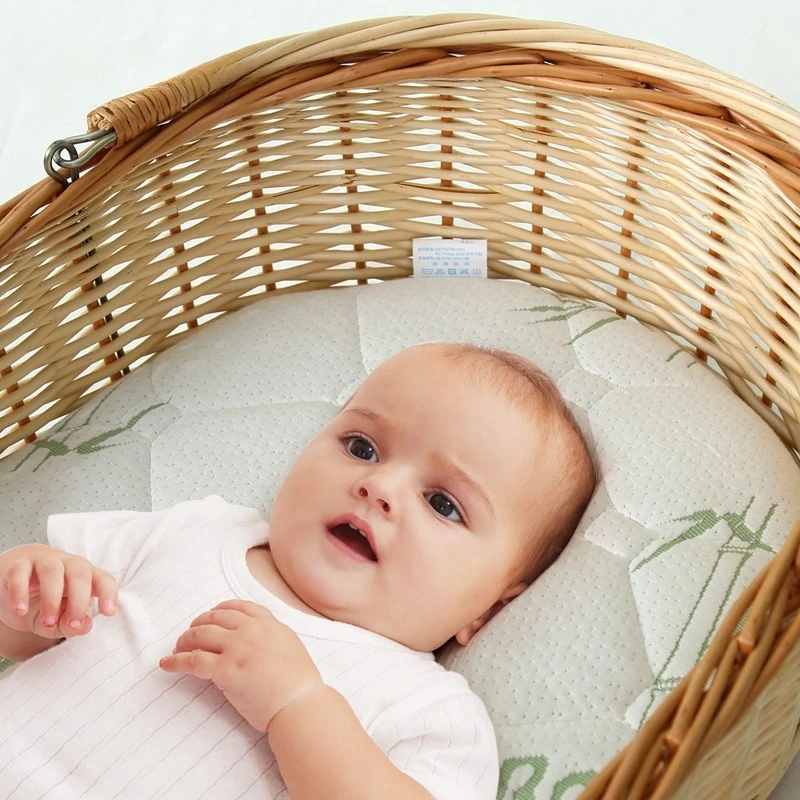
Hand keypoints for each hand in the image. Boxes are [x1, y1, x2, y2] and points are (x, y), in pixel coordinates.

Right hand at [0, 544, 117, 638]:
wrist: (14, 583)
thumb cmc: (45, 600)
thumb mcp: (59, 617)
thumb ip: (70, 624)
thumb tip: (84, 627)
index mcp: (86, 575)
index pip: (103, 579)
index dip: (108, 593)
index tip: (108, 612)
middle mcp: (68, 564)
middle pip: (80, 575)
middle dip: (78, 602)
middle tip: (72, 625)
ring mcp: (43, 562)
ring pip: (52, 571)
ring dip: (51, 599)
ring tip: (47, 622)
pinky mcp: (18, 565)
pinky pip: (20, 573)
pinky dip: (21, 592)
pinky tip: (20, 609)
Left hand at [159, 599, 323, 731]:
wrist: (300, 703)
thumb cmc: (299, 682)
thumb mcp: (289, 644)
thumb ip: (270, 634)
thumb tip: (253, 637)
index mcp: (268, 623)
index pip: (237, 607)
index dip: (219, 610)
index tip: (210, 616)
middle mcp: (251, 630)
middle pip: (214, 617)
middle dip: (198, 624)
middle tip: (190, 634)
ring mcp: (237, 648)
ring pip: (200, 635)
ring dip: (184, 640)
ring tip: (177, 648)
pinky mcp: (226, 670)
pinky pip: (192, 661)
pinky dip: (175, 661)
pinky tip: (166, 664)